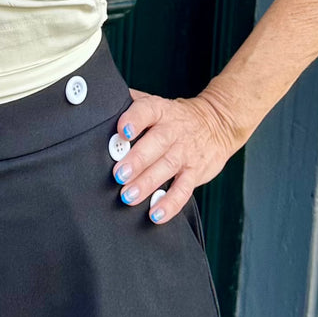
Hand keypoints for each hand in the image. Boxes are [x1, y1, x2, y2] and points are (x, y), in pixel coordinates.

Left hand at [110, 86, 243, 221]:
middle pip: (156, 144)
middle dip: (137, 160)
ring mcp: (185, 152)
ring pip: (167, 167)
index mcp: (160, 111)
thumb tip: (100, 102)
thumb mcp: (155, 103)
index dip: (134, 120)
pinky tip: (156, 214)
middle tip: (119, 174)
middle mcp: (173, 131)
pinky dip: (170, 203)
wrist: (216, 123)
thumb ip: (130, 104)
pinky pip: (184, 189)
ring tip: (128, 196)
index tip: (122, 130)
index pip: (147, 111)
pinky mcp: (195, 172)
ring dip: (147, 183)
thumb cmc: (174, 117)